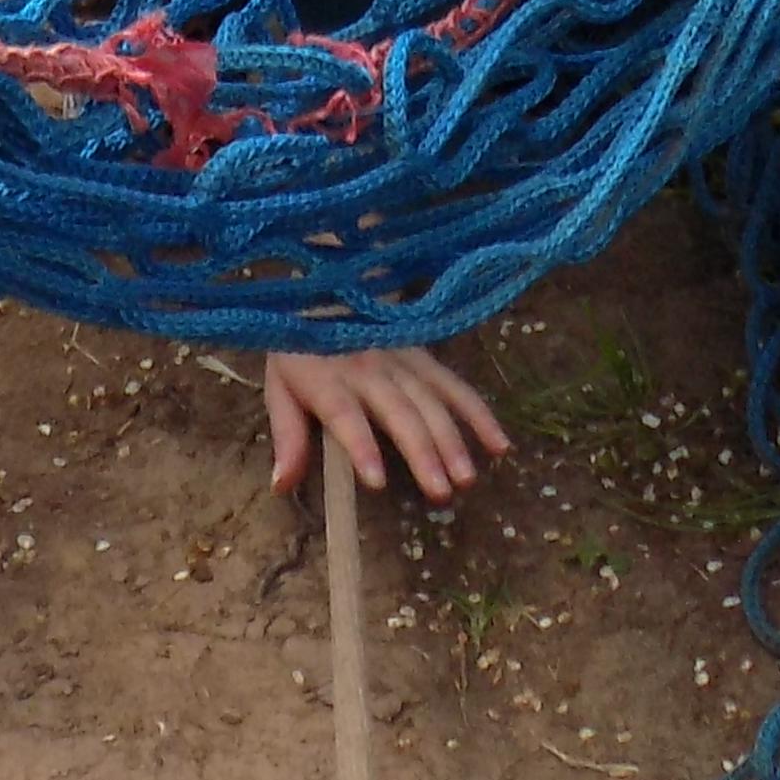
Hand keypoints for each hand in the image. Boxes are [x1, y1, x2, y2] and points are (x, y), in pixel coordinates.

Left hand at [265, 345, 511, 505]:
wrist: (328, 288)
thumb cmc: (301, 349)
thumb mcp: (279, 387)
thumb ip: (287, 436)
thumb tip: (282, 485)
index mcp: (328, 379)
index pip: (346, 415)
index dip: (361, 446)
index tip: (377, 481)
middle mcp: (370, 370)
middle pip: (400, 412)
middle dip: (422, 452)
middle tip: (440, 491)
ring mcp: (403, 361)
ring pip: (433, 402)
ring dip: (453, 440)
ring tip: (466, 478)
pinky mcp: (426, 357)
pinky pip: (456, 387)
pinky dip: (479, 414)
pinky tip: (499, 445)